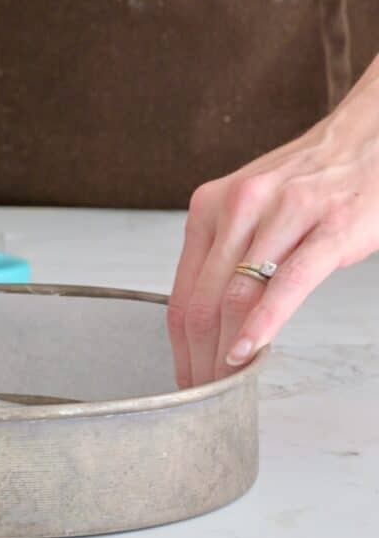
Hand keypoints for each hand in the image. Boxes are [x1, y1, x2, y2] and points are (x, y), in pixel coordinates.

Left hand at [167, 57, 378, 387]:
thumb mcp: (250, 212)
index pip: (182, 295)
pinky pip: (286, 285)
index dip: (178, 348)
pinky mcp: (328, 227)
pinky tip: (248, 353)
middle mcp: (237, 207)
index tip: (182, 381)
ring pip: (236, 297)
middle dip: (196, 361)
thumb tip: (205, 322)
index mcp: (210, 208)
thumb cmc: (309, 182)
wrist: (367, 139)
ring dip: (224, 354)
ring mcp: (283, 215)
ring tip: (224, 388)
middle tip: (200, 399)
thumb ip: (225, 257)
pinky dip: (263, 325)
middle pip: (202, 303)